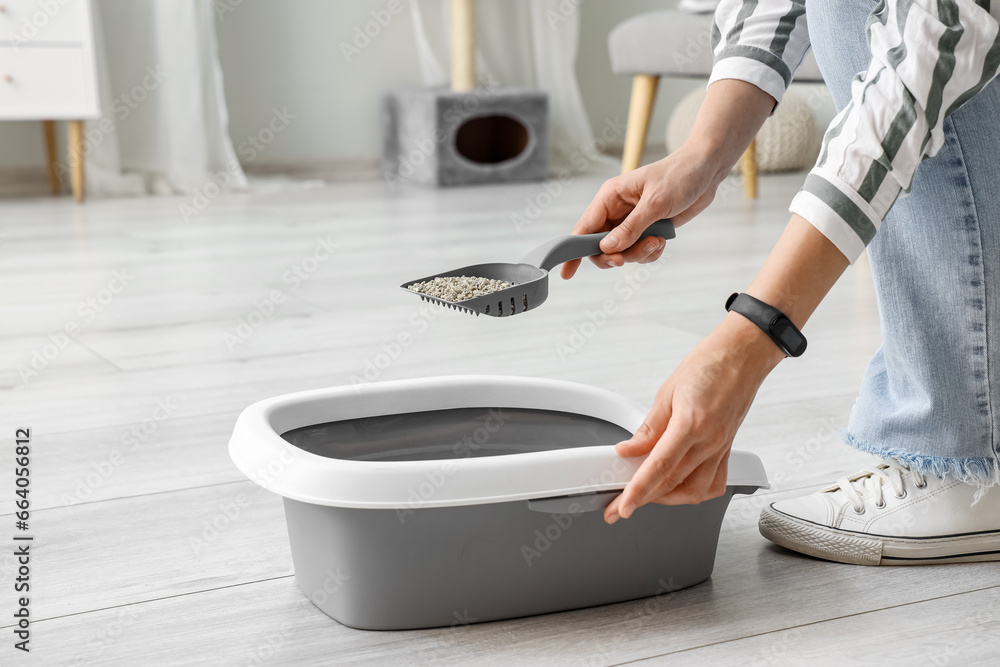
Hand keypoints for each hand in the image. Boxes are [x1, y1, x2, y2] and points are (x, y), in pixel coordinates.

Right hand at [560, 143, 727, 279]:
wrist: (706, 170)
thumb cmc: (679, 176)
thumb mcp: (655, 203)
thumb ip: (630, 228)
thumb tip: (608, 249)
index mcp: (610, 197)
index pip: (584, 228)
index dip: (573, 251)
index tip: (567, 272)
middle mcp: (617, 211)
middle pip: (601, 246)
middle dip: (615, 255)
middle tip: (626, 259)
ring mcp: (632, 222)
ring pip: (622, 252)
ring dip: (639, 254)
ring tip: (657, 242)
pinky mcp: (647, 229)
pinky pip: (639, 252)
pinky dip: (650, 252)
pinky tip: (662, 240)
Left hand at [605, 313, 784, 522]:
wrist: (742, 354)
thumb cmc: (710, 364)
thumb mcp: (667, 392)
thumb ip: (648, 428)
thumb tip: (629, 449)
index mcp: (691, 424)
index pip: (659, 467)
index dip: (638, 491)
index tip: (623, 506)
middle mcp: (710, 441)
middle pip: (673, 483)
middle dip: (644, 499)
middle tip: (622, 505)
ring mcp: (721, 448)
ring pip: (694, 491)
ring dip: (668, 499)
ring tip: (647, 495)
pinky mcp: (728, 449)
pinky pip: (714, 483)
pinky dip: (694, 492)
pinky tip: (679, 488)